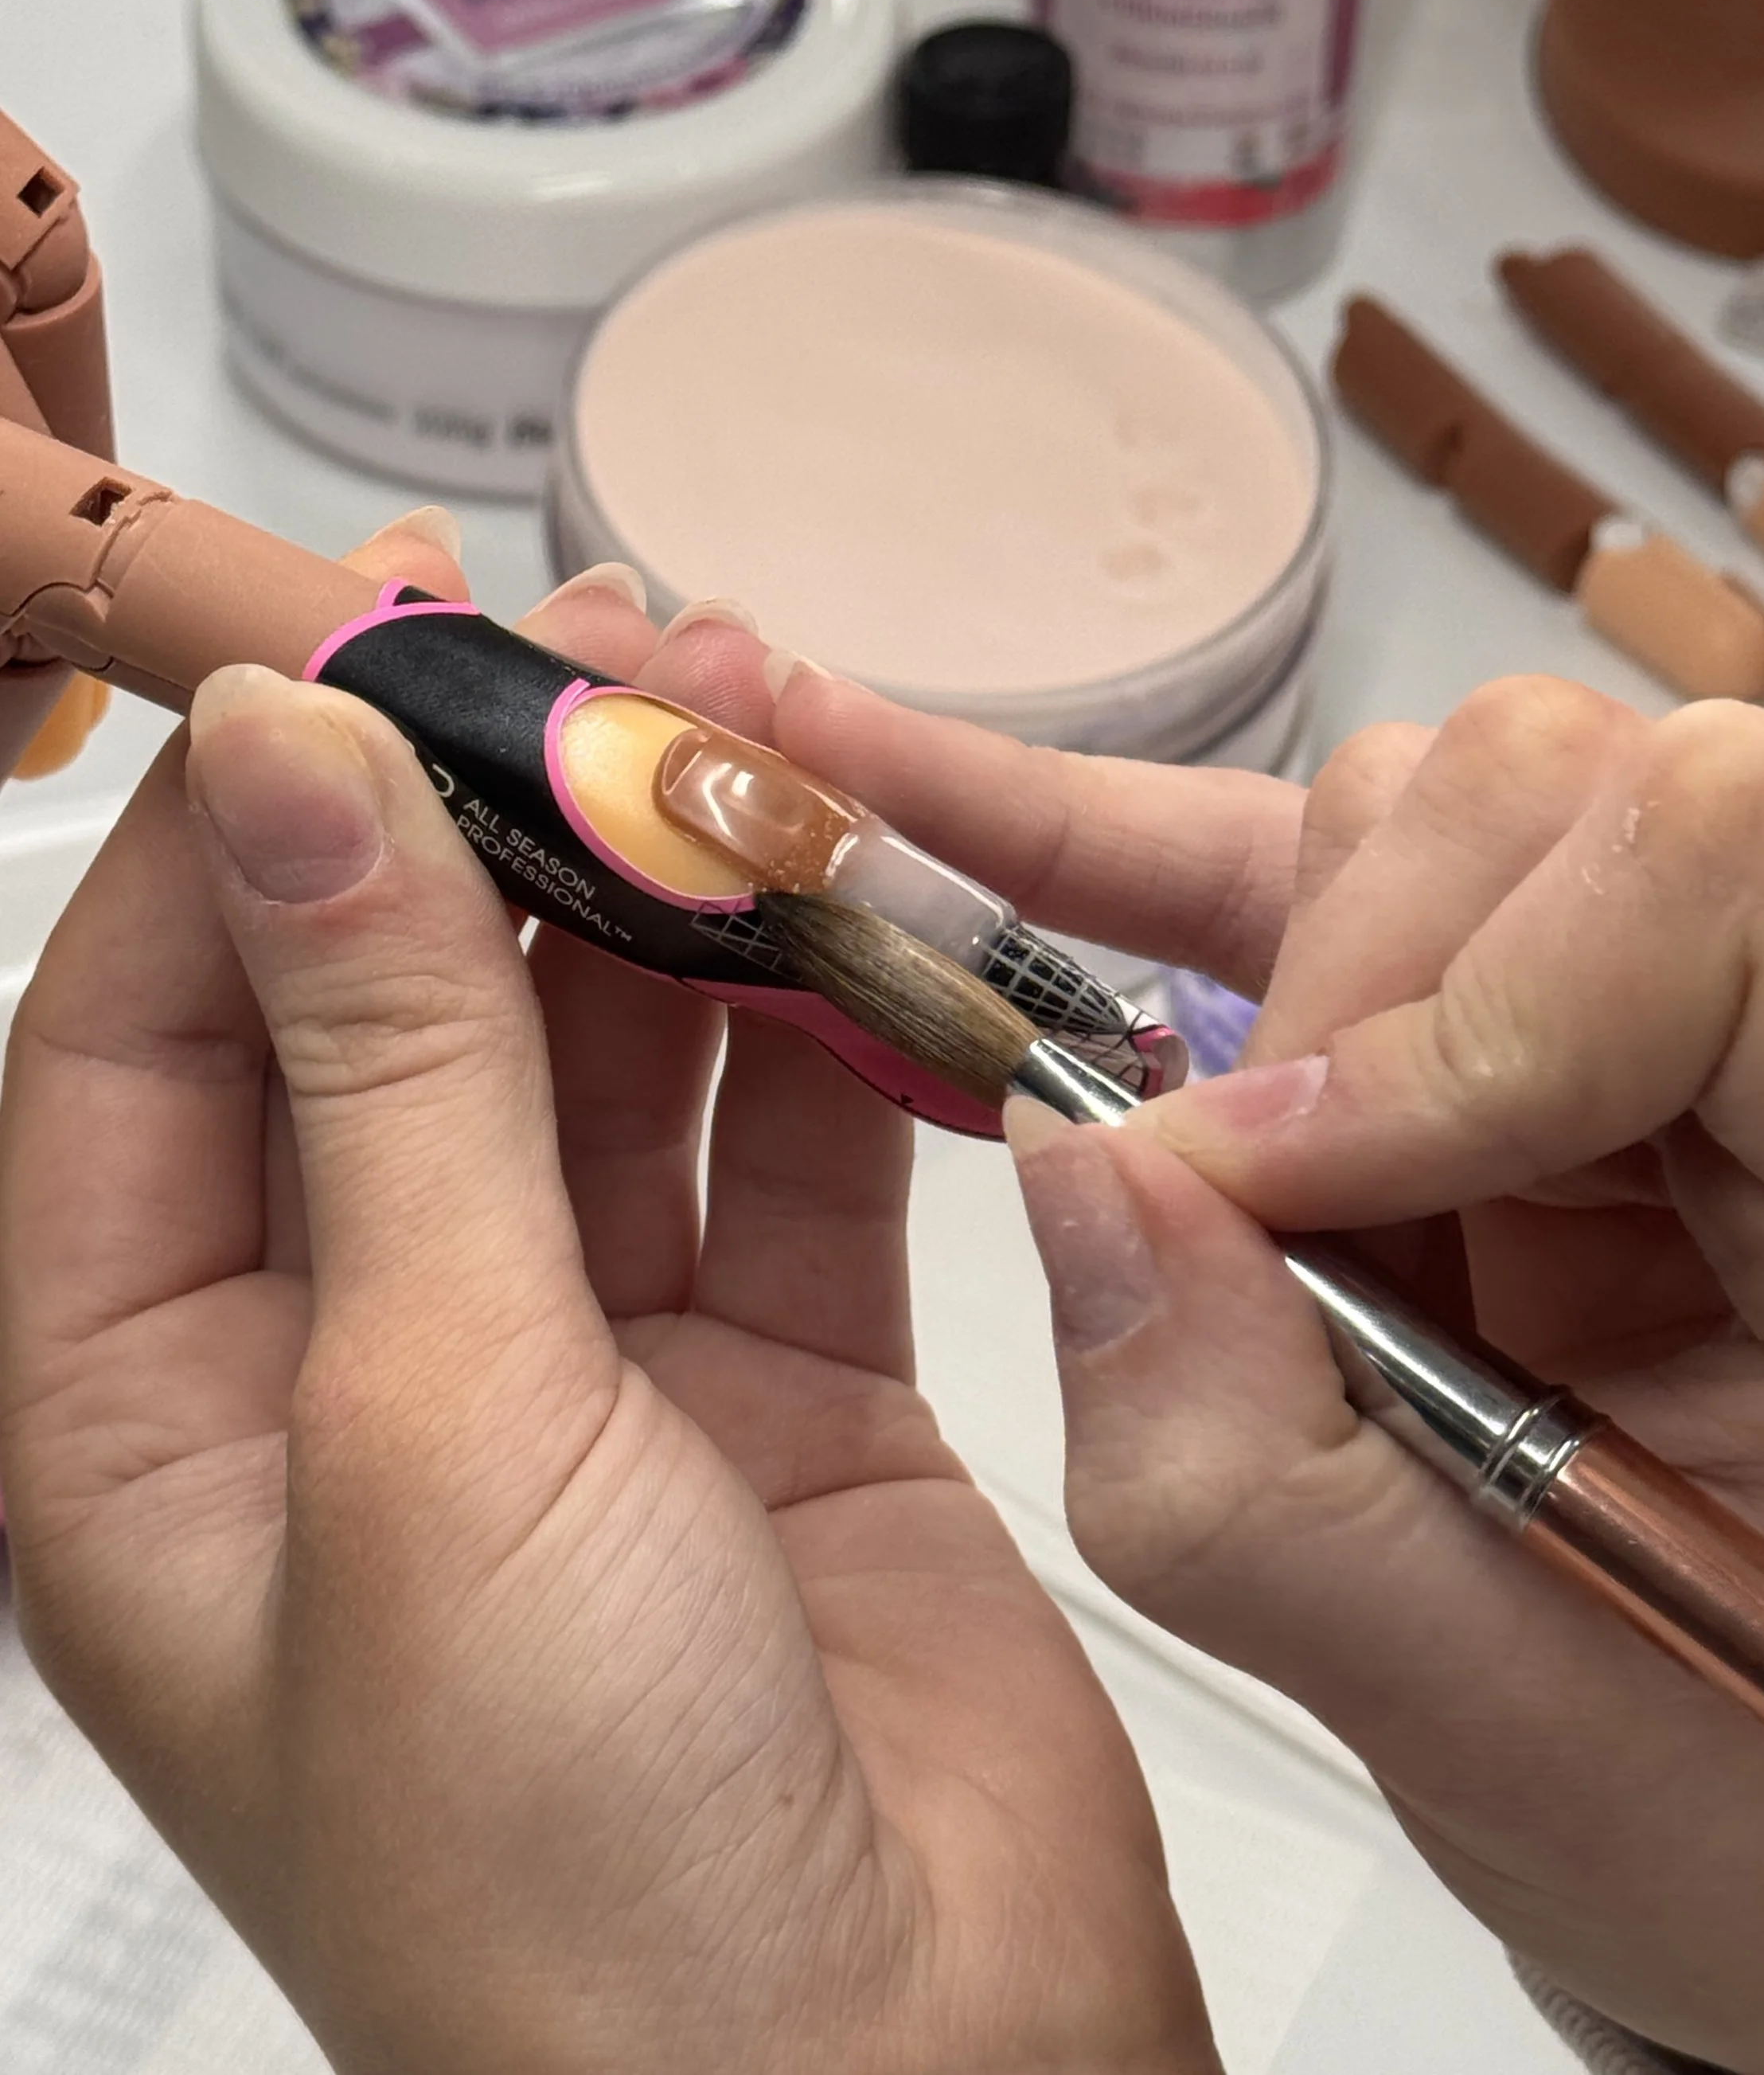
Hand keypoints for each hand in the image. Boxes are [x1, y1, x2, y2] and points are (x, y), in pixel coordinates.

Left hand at [0, 539, 1214, 2074]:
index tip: (373, 634)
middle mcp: (355, 1369)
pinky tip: (865, 903)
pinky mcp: (781, 1382)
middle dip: (500, 829)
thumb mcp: (426, 1419)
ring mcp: (579, 1372)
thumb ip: (384, 1069)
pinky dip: (829, 1027)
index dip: (253, 819)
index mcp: (154, 1406)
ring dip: (675, 901)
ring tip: (753, 726)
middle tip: (611, 651)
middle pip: (398, 1014)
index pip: (149, 1029)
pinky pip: (787, 1146)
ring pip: (605, 1060)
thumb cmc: (570, 1878)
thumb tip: (301, 763)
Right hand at [675, 629, 1763, 2074]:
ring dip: (1267, 985)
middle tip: (1267, 1230)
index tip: (1318, 1212)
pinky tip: (905, 788)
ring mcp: (1662, 968)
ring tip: (1264, 1213)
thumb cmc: (1744, 1791)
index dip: (1474, 1011)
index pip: (1715, 871)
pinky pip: (1293, 856)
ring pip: (1411, 799)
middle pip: (1542, 788)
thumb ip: (1264, 1479)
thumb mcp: (1501, 1719)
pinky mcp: (1505, 986)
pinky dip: (1090, 847)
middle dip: (1345, 1002)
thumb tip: (1079, 1159)